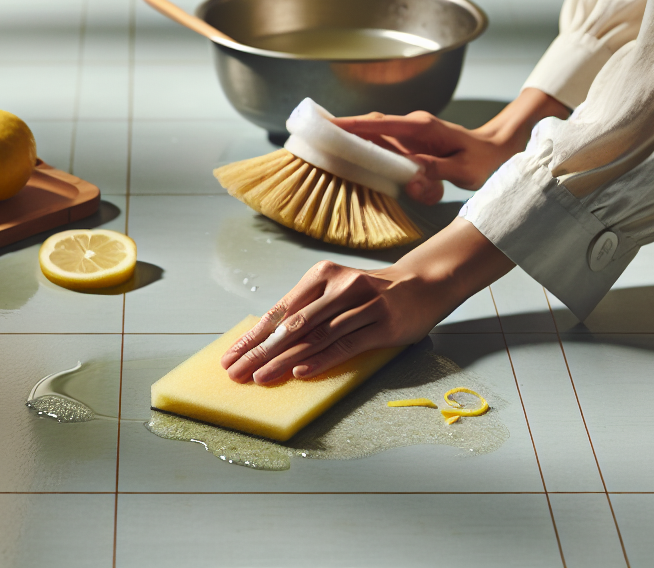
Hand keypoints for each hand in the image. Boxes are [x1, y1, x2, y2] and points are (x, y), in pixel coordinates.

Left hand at [221, 219, 513, 383]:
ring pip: (316, 335)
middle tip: (237, 371)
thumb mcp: (336, 292)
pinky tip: (302, 371)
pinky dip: (322, 358)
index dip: (254, 335)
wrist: (422, 284)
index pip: (280, 310)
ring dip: (285, 359)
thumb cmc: (370, 293)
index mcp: (321, 275)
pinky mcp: (382, 323)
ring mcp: (362, 304)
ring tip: (261, 377)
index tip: (231, 356)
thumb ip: (308, 310)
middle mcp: (338, 286)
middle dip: (261, 350)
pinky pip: (346, 343)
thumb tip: (268, 341)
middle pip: (292, 324)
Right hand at [333, 88, 569, 201]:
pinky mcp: (410, 144)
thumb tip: (409, 171)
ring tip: (329, 146)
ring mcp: (410, 134)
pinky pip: (385, 147)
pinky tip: (361, 162)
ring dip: (358, 145)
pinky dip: (372, 153)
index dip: (351, 124)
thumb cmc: (484, 160)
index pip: (379, 124)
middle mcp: (412, 126)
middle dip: (344, 129)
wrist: (500, 149)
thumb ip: (435, 170)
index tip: (325, 123)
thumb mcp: (463, 170)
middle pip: (370, 125)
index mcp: (422, 128)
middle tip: (315, 135)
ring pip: (376, 137)